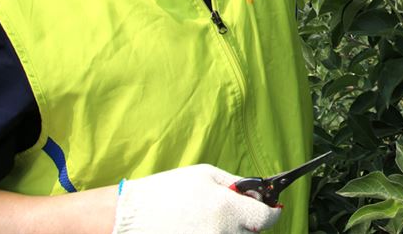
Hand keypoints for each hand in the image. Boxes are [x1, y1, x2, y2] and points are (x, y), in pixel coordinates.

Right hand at [113, 164, 281, 233]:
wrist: (130, 216)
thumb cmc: (167, 191)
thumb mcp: (206, 175)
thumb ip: (237, 184)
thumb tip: (258, 191)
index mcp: (227, 208)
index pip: (266, 218)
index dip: (271, 212)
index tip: (272, 209)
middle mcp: (222, 232)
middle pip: (253, 232)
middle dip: (248, 221)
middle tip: (232, 210)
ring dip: (232, 229)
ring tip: (211, 218)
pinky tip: (202, 227)